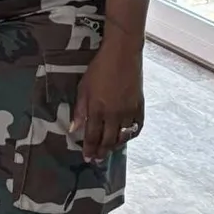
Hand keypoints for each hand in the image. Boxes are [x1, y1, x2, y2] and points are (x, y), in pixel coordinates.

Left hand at [70, 34, 143, 162]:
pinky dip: (130, 136)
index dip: (89, 148)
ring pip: (123, 137)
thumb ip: (80, 110)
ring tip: (109, 151)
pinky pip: (137, 128)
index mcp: (98, 109)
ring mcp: (129, 112)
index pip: (92, 136)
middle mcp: (114, 115)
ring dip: (115, 146)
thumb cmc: (99, 68)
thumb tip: (74, 129)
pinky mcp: (140, 107)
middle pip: (108, 140)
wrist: (122, 54)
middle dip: (101, 152)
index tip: (86, 158)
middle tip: (97, 159)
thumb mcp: (84, 87)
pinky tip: (125, 138)